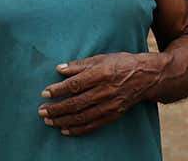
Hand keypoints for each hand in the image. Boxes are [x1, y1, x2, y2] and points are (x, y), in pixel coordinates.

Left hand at [37, 53, 159, 135]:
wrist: (146, 77)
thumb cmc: (121, 63)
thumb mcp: (101, 58)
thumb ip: (79, 65)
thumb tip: (59, 69)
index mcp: (101, 74)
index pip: (75, 85)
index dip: (58, 90)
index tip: (44, 93)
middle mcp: (105, 91)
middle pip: (76, 103)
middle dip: (56, 108)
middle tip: (41, 111)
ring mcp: (109, 105)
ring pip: (82, 116)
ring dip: (63, 120)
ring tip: (49, 121)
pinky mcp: (113, 115)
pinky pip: (93, 125)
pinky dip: (78, 129)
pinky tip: (65, 130)